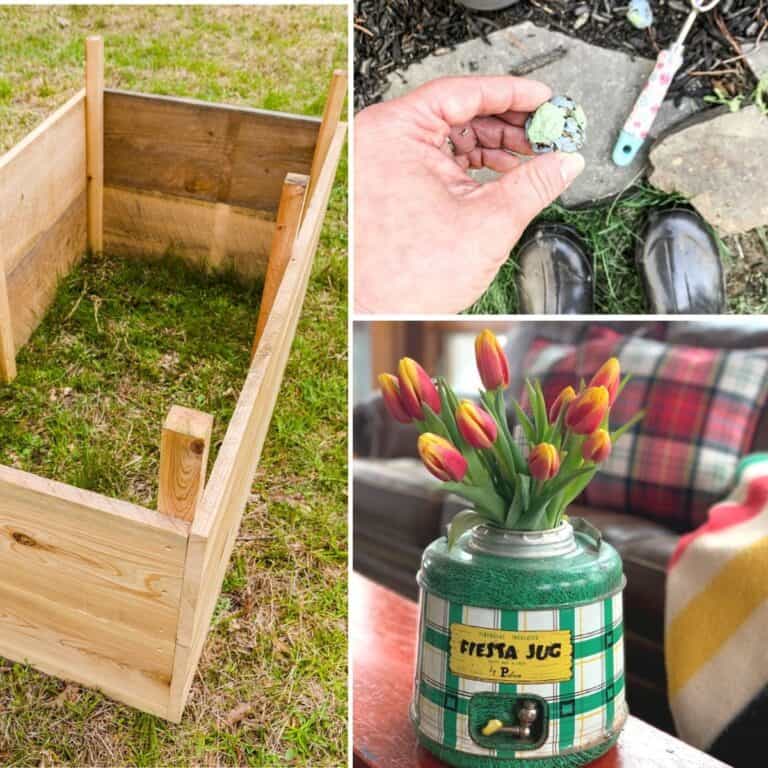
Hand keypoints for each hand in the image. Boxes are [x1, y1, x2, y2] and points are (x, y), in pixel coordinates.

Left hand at [354, 76, 584, 313]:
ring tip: (532, 158)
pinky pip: (439, 161)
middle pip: (458, 113)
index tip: (544, 99)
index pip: (463, 93)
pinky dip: (472, 166)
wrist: (381, 314)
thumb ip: (534, 184)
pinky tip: (504, 174)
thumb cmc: (409, 277)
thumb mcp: (488, 222)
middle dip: (508, 124)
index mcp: (394, 133)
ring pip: (451, 138)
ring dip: (494, 147)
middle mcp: (383, 142)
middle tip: (546, 132)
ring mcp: (385, 163)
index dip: (512, 94)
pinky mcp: (393, 185)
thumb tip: (566, 162)